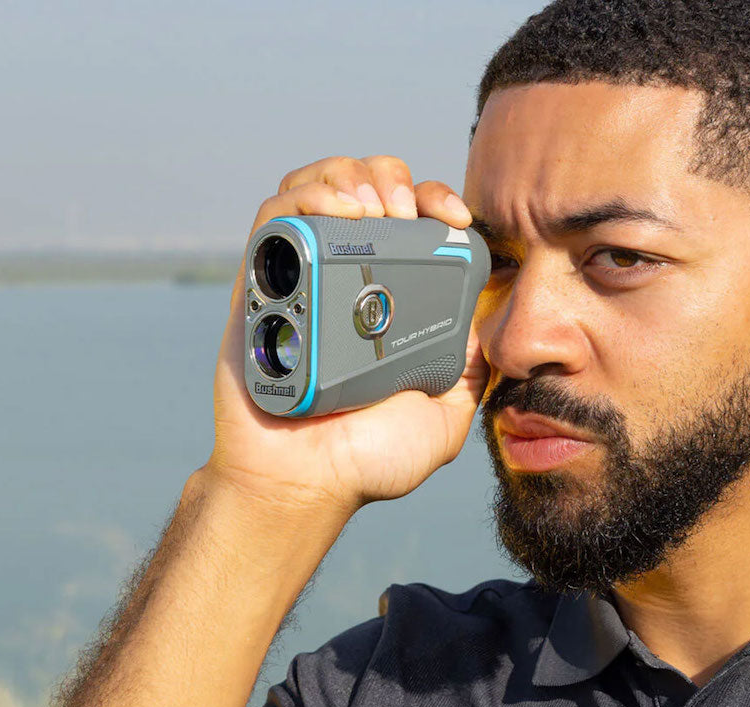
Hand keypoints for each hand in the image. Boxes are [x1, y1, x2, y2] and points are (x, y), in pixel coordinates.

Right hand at [202, 155, 485, 514]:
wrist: (303, 486)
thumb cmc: (367, 458)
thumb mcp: (446, 413)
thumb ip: (472, 370)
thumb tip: (492, 318)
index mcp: (390, 295)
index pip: (414, 219)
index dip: (437, 199)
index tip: (457, 218)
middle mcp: (345, 277)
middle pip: (364, 186)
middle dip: (391, 178)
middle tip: (406, 212)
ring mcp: (300, 276)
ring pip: (316, 186)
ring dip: (348, 177)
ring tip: (371, 208)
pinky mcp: (257, 284)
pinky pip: (273, 217)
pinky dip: (304, 197)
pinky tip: (337, 213)